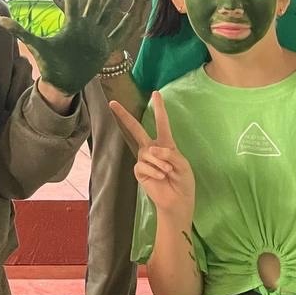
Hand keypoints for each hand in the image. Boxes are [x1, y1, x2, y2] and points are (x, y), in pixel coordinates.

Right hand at [0, 0, 148, 95]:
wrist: (64, 85)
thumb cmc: (49, 64)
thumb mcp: (34, 46)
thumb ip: (18, 30)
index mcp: (72, 26)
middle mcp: (88, 29)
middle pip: (96, 1)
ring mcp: (99, 38)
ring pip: (110, 13)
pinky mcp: (107, 47)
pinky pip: (121, 32)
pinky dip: (128, 19)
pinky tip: (134, 9)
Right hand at [110, 91, 194, 226]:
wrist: (177, 201)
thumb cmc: (183, 182)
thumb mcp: (183, 164)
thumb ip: (169, 153)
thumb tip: (152, 150)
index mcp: (166, 144)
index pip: (162, 123)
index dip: (159, 108)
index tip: (156, 93)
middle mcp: (152, 149)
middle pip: (136, 129)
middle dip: (124, 116)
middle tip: (112, 103)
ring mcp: (144, 159)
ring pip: (148, 153)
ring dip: (160, 163)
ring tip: (167, 172)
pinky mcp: (139, 171)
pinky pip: (144, 165)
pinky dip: (154, 171)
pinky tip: (161, 177)